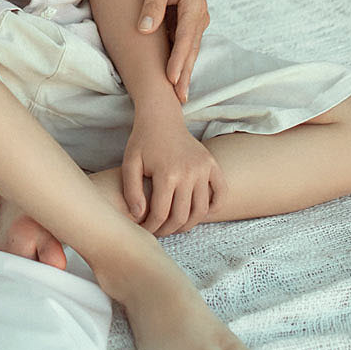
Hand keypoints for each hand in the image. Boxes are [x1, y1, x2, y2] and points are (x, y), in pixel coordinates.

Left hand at [122, 111, 219, 236]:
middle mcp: (189, 173)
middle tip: (160, 231)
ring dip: (189, 223)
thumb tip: (139, 215)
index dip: (152, 226)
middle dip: (169, 229)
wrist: (161, 118)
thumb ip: (132, 191)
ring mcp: (204, 169)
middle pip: (182, 216)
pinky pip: (220, 193)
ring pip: (201, 210)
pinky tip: (199, 213)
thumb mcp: (130, 164)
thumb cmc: (143, 142)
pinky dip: (214, 208)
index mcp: (167, 174)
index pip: (160, 213)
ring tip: (176, 225)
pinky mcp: (212, 165)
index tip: (146, 230)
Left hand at [138, 0, 208, 101]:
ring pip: (189, 50)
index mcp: (195, 5)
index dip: (179, 61)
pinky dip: (180, 60)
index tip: (171, 80)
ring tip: (179, 95)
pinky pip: (184, 44)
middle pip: (191, 50)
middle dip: (185, 75)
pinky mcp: (187, 22)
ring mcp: (195, 20)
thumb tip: (145, 29)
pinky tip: (174, 77)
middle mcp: (200, 16)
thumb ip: (152, 4)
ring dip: (185, 71)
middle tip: (179, 99)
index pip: (186, 39)